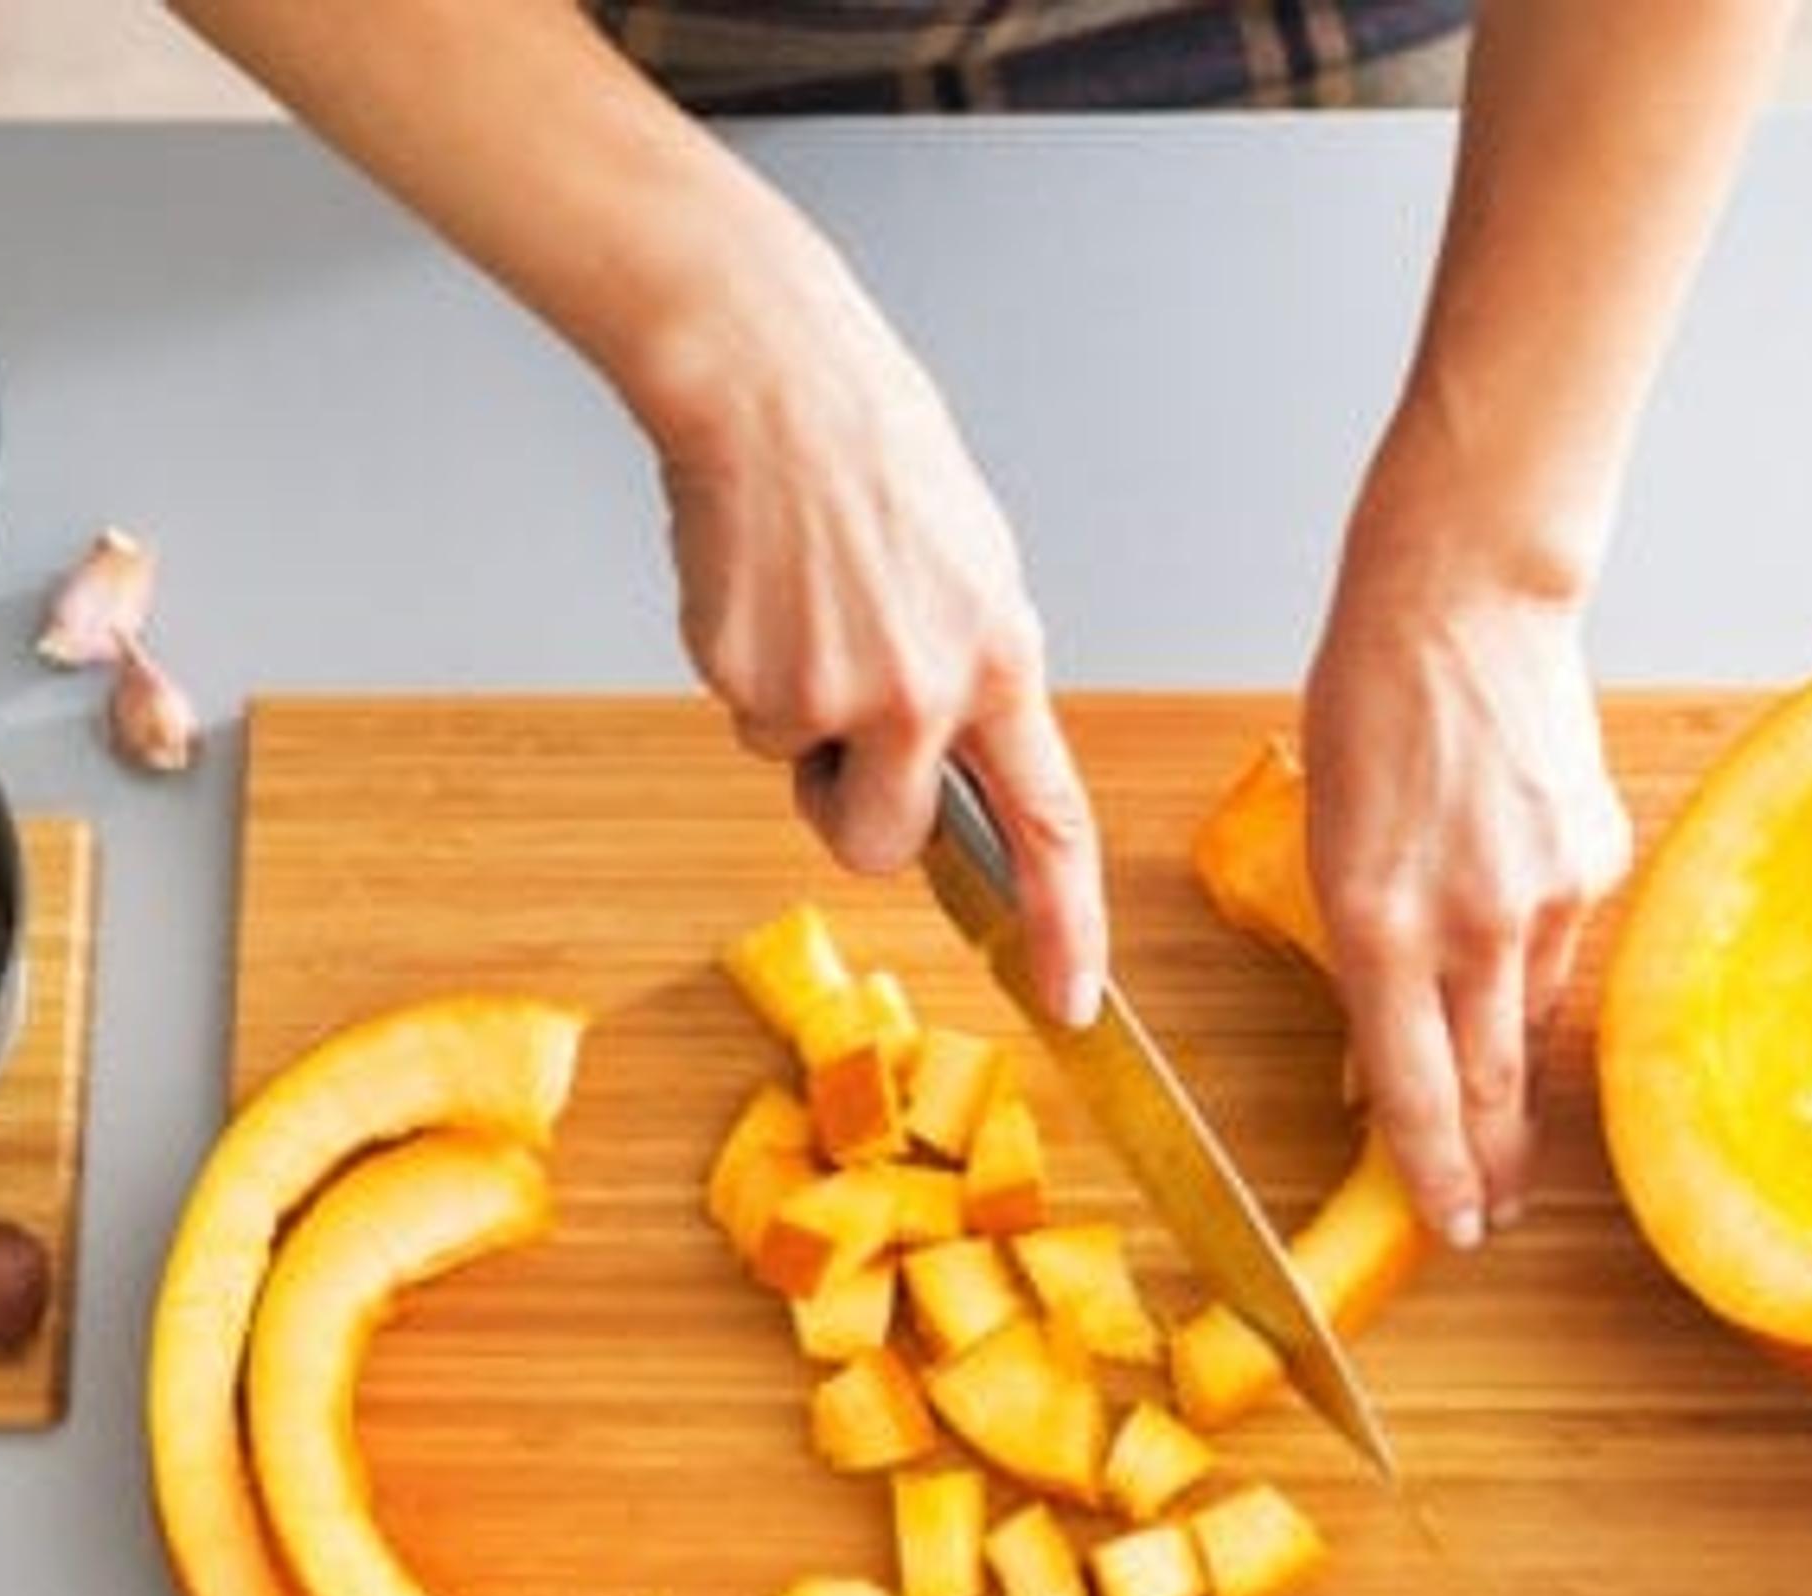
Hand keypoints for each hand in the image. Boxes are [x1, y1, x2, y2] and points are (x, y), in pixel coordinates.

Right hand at [656, 315, 1108, 1027]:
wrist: (772, 386)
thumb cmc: (871, 456)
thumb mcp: (971, 566)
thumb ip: (969, 674)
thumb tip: (947, 758)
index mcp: (999, 660)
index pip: (1050, 822)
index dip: (1066, 922)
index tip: (1068, 994)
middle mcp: (925, 693)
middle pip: (883, 842)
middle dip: (854, 809)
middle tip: (839, 720)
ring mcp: (835, 694)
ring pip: (801, 774)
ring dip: (795, 721)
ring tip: (806, 608)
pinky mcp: (751, 681)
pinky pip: (746, 717)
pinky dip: (743, 667)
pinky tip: (759, 589)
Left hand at [1301, 544, 1629, 1248]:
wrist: (1466, 604)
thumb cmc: (1371, 707)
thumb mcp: (1326, 845)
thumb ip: (1360, 955)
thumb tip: (1380, 1054)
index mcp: (1380, 924)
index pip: (1413, 1086)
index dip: (1434, 1170)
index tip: (1452, 1225)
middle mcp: (1471, 922)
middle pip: (1490, 1081)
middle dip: (1491, 1162)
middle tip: (1493, 1215)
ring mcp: (1547, 893)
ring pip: (1526, 1011)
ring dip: (1508, 1061)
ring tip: (1500, 1107)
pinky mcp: (1597, 857)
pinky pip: (1561, 939)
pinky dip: (1530, 954)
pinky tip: (1511, 921)